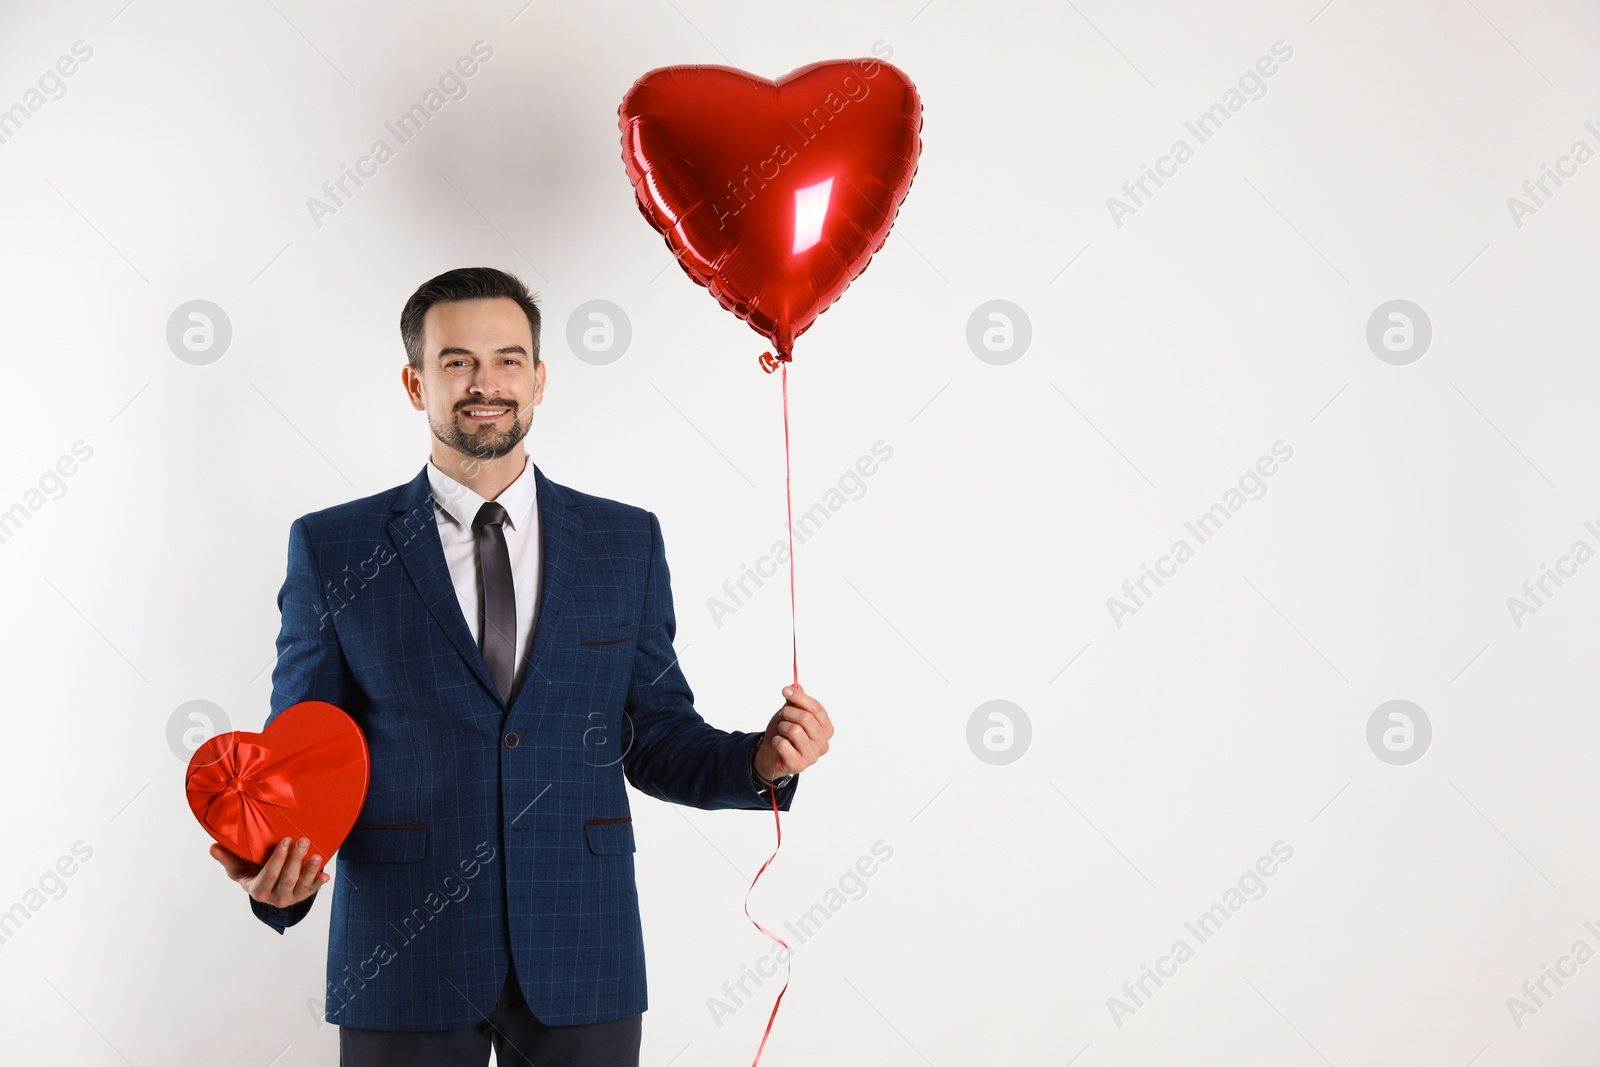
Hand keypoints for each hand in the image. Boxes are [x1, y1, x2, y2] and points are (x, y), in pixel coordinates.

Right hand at [210, 836, 328, 908]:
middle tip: (303, 840)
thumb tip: (213, 847)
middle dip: (296, 859)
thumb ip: (227, 858)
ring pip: (302, 884)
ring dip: (310, 870)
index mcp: (258, 890)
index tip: (286, 840)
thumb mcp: (237, 867)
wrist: (266, 886)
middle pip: (287, 878)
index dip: (278, 859)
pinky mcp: (302, 895)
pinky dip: (319, 883)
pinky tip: (325, 875)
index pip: (269, 874)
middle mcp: (275, 897)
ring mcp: (290, 897)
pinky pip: (312, 890)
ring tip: (316, 854)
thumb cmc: (250, 872)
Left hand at [755, 682, 831, 782]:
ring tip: (781, 731)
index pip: (817, 709)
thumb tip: (797, 686)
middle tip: (782, 715)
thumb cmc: (785, 733)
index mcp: (826, 729)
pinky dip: (776, 740)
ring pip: (794, 730)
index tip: (785, 690)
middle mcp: (823, 744)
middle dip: (788, 713)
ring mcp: (812, 756)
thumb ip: (795, 701)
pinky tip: (778, 744)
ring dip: (782, 727)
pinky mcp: (799, 766)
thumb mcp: (791, 714)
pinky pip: (783, 744)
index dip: (800, 697)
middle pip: (806, 718)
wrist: (771, 754)